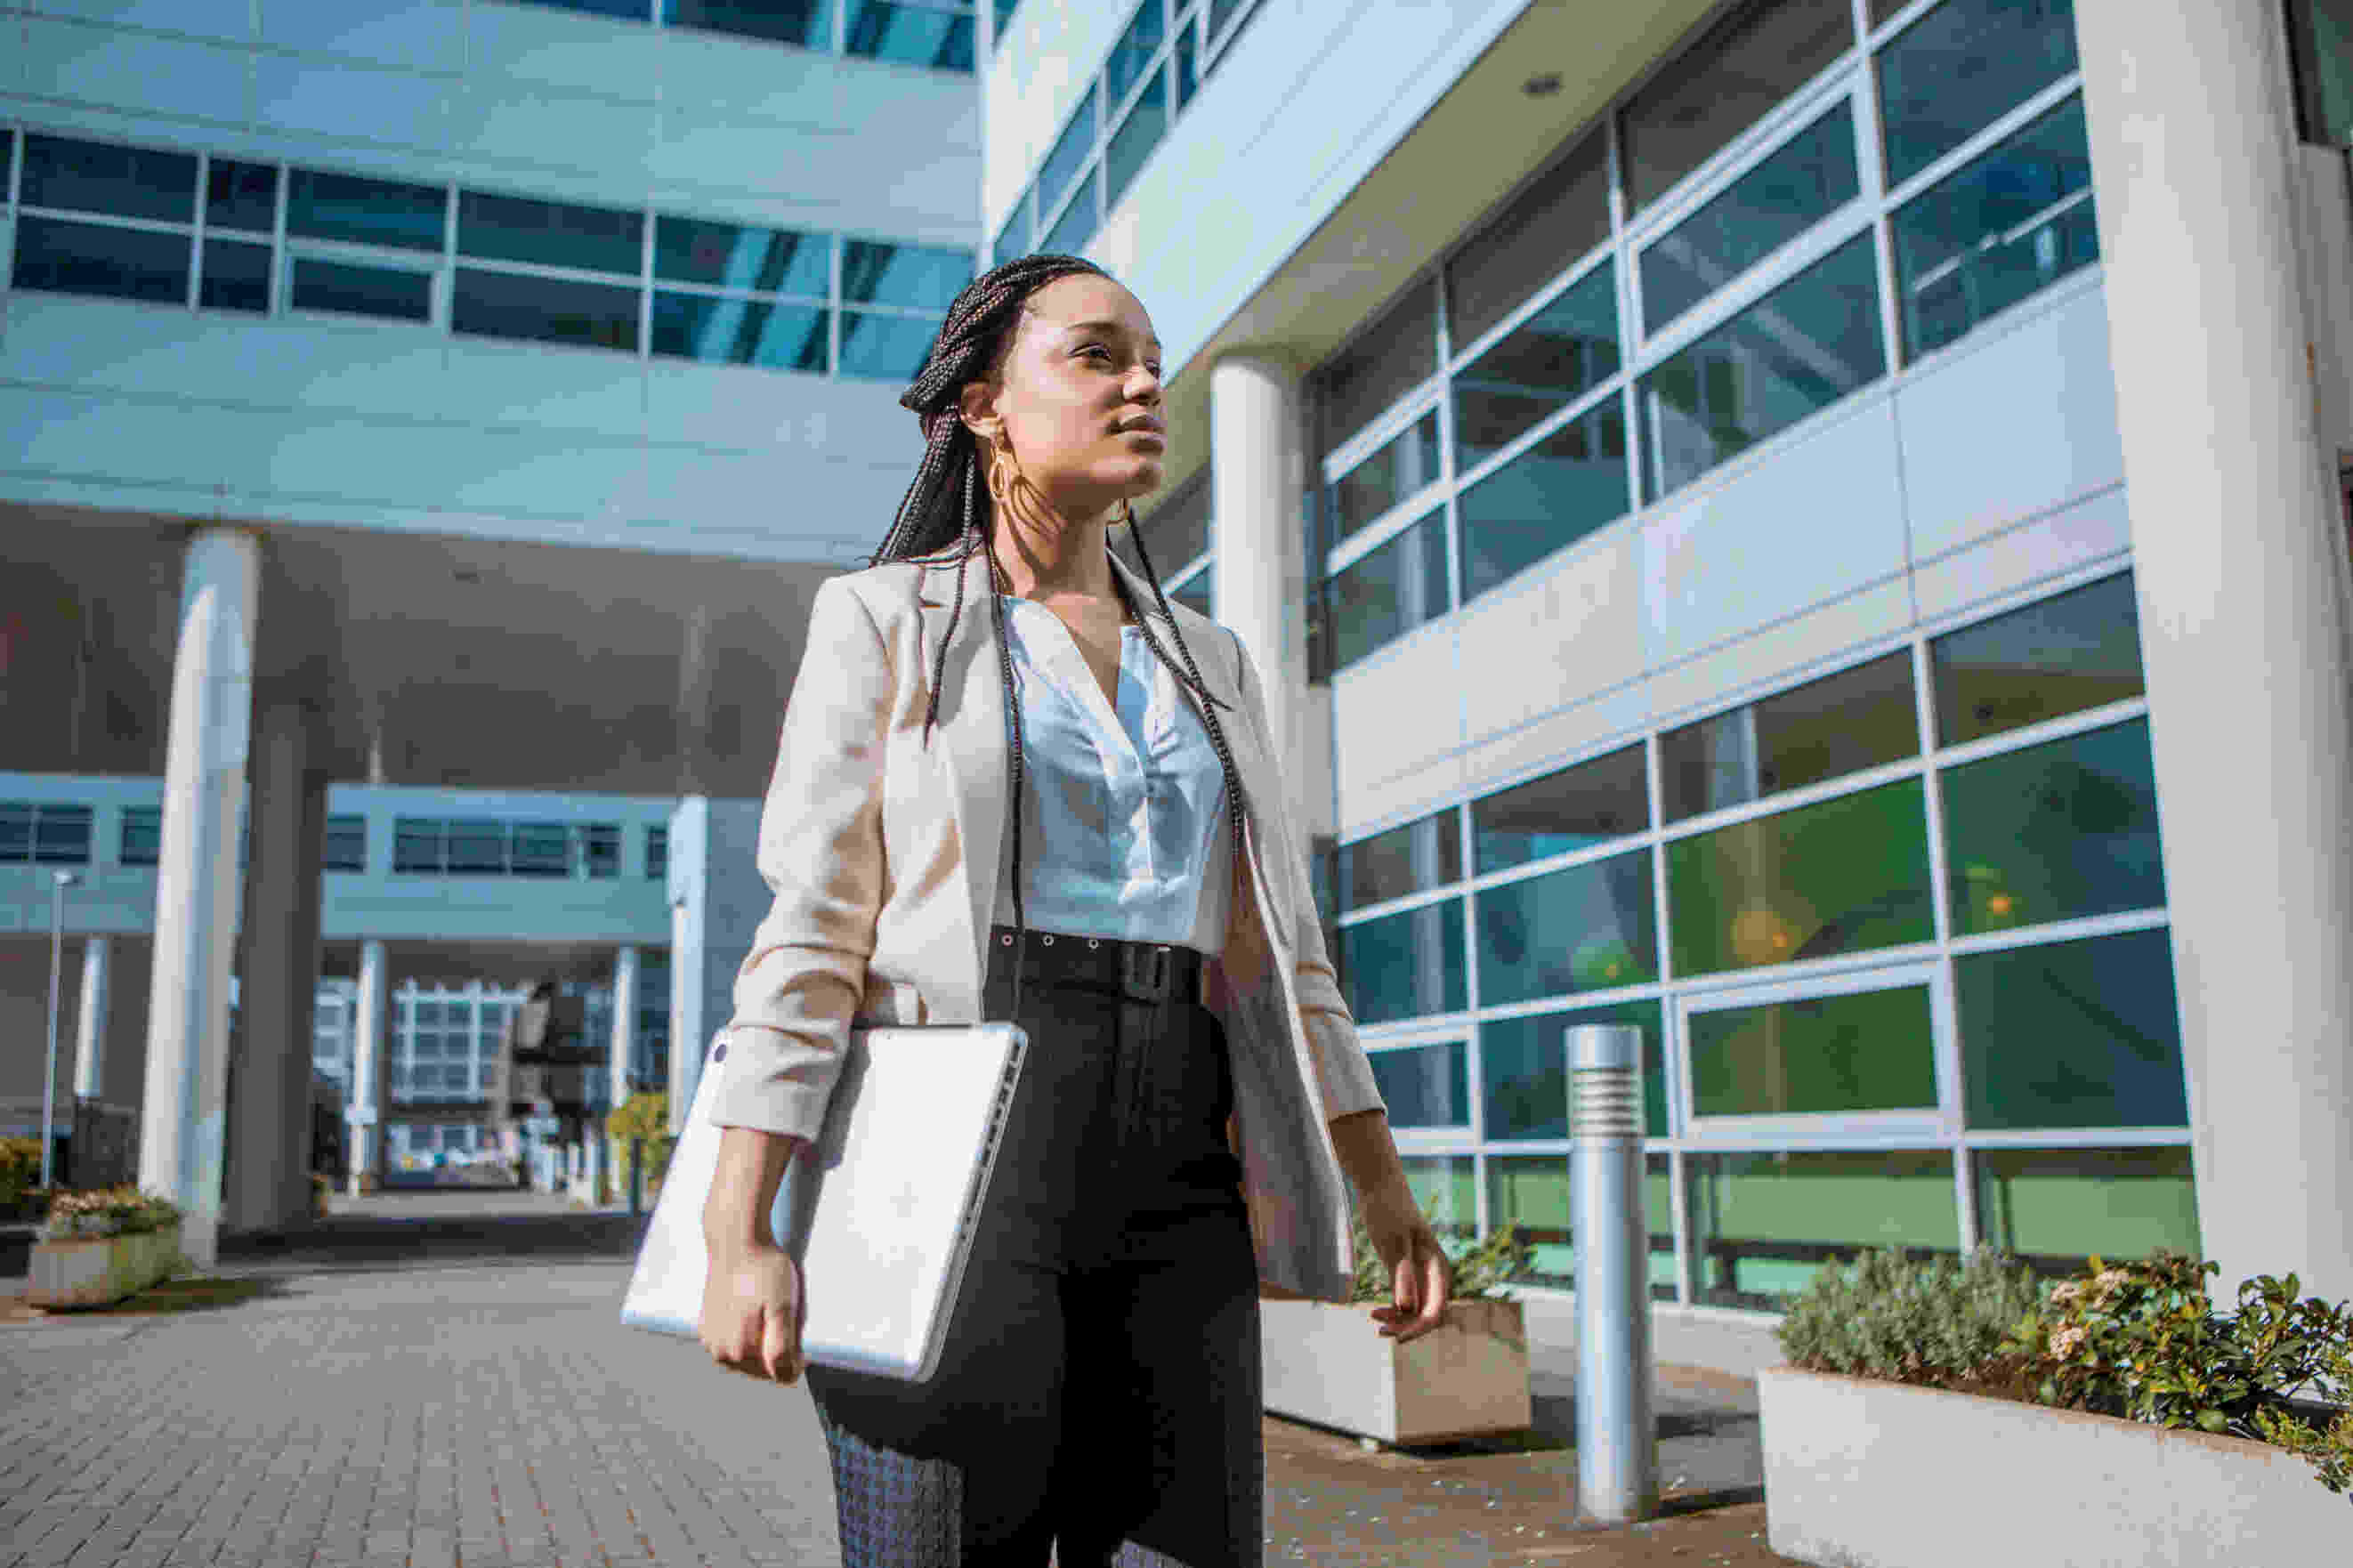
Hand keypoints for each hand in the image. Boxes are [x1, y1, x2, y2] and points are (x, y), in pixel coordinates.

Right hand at [700, 1241, 806, 1383]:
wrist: (736, 1241)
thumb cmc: (765, 1271)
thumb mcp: (784, 1307)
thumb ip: (782, 1348)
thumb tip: (786, 1377)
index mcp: (740, 1352)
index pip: (781, 1375)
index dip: (797, 1357)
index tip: (798, 1328)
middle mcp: (720, 1353)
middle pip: (764, 1367)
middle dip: (778, 1347)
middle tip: (782, 1311)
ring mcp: (711, 1340)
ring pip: (749, 1356)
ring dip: (762, 1341)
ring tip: (765, 1307)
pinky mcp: (706, 1327)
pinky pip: (734, 1341)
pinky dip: (746, 1331)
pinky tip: (751, 1308)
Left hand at [1359, 1184, 1449, 1341]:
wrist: (1380, 1188)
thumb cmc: (1389, 1211)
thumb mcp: (1394, 1242)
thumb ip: (1402, 1273)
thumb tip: (1406, 1308)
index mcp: (1438, 1267)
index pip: (1436, 1309)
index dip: (1419, 1328)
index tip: (1399, 1339)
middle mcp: (1433, 1275)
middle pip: (1427, 1314)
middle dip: (1407, 1327)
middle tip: (1380, 1331)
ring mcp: (1419, 1274)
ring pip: (1414, 1311)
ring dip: (1398, 1321)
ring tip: (1375, 1322)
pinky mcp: (1404, 1273)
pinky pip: (1403, 1301)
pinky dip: (1391, 1310)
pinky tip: (1374, 1312)